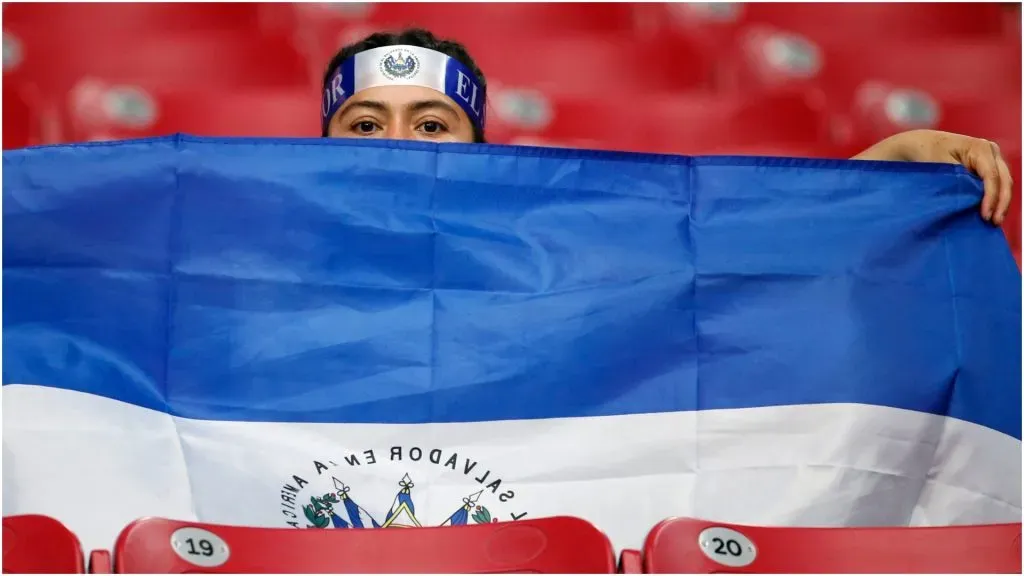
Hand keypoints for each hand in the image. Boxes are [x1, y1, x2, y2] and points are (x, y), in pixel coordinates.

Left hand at [852, 130, 1013, 225]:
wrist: (920, 145)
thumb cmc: (927, 153)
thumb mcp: (942, 168)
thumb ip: (960, 182)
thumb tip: (974, 200)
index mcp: (980, 148)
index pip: (991, 176)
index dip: (991, 197)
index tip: (985, 215)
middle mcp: (990, 151)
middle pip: (1003, 179)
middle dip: (1001, 203)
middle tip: (994, 222)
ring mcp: (991, 158)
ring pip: (1003, 182)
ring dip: (1000, 202)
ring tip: (994, 221)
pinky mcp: (986, 166)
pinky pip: (995, 183)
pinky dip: (994, 197)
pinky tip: (990, 211)